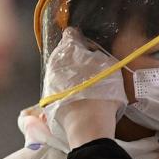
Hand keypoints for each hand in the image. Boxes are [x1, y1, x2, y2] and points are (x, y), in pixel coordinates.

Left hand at [42, 27, 127, 148]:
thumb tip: (92, 51)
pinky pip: (59, 85)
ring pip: (60, 69)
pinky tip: (80, 95)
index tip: (88, 44)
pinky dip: (67, 87)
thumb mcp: (109, 66)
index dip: (81, 37)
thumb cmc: (102, 92)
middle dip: (75, 56)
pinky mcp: (49, 97)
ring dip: (71, 72)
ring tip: (86, 82)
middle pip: (64, 52)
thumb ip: (99, 54)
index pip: (71, 34)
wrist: (87, 124)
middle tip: (91, 64)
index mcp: (68, 50)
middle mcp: (54, 62)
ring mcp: (49, 80)